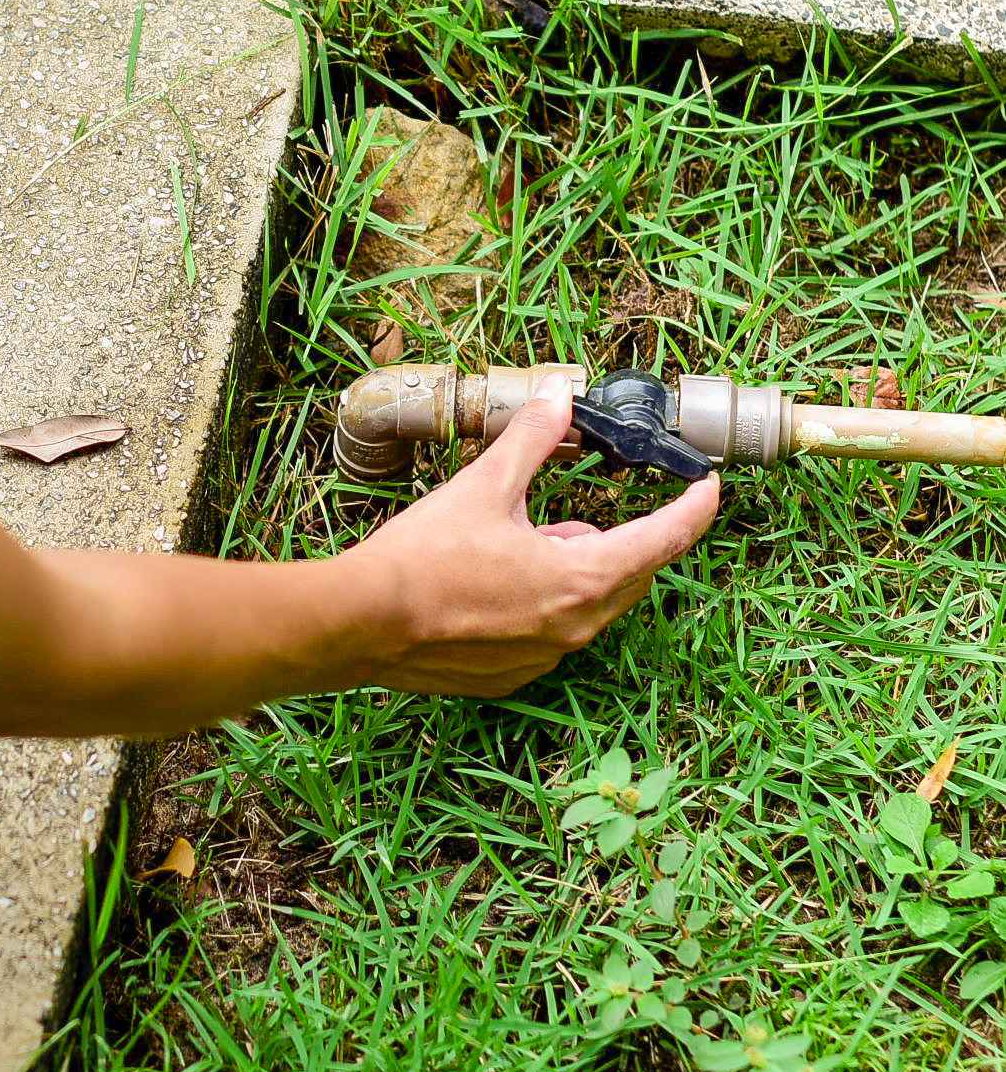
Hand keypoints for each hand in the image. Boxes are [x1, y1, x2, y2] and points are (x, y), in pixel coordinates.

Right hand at [345, 385, 719, 697]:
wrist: (363, 623)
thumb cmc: (423, 558)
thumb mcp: (483, 487)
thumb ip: (531, 440)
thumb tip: (557, 396)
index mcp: (582, 577)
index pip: (664, 539)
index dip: (694, 509)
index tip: (709, 487)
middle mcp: (577, 626)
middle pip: (630, 574)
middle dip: (617, 537)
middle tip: (581, 510)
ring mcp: (547, 657)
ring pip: (588, 604)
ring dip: (573, 569)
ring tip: (520, 542)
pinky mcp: (512, 676)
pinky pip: (551, 633)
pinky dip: (539, 603)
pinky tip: (491, 585)